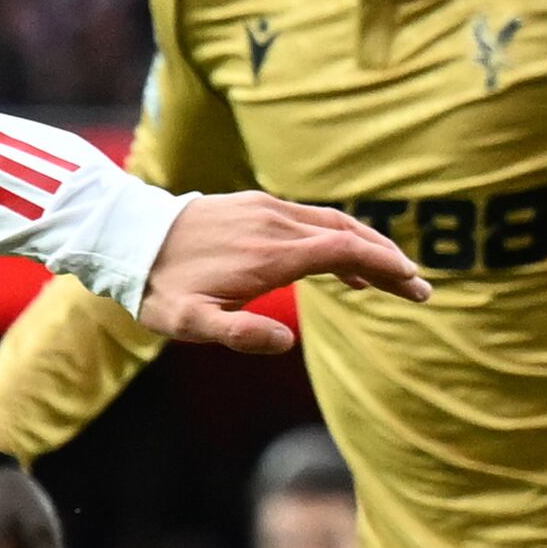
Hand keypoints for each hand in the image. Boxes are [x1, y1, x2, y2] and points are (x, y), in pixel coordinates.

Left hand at [140, 193, 428, 354]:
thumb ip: (238, 335)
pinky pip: (311, 219)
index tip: (415, 287)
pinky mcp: (256, 205)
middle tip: (419, 289)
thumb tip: (287, 342)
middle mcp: (275, 223)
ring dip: (367, 248)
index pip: (344, 252)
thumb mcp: (189, 324)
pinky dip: (339, 239)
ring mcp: (266, 209)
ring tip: (393, 278)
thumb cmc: (158, 288)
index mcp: (270, 253)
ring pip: (333, 224)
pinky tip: (344, 266)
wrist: (127, 238)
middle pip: (349, 235)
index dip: (384, 268)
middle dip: (388, 261)